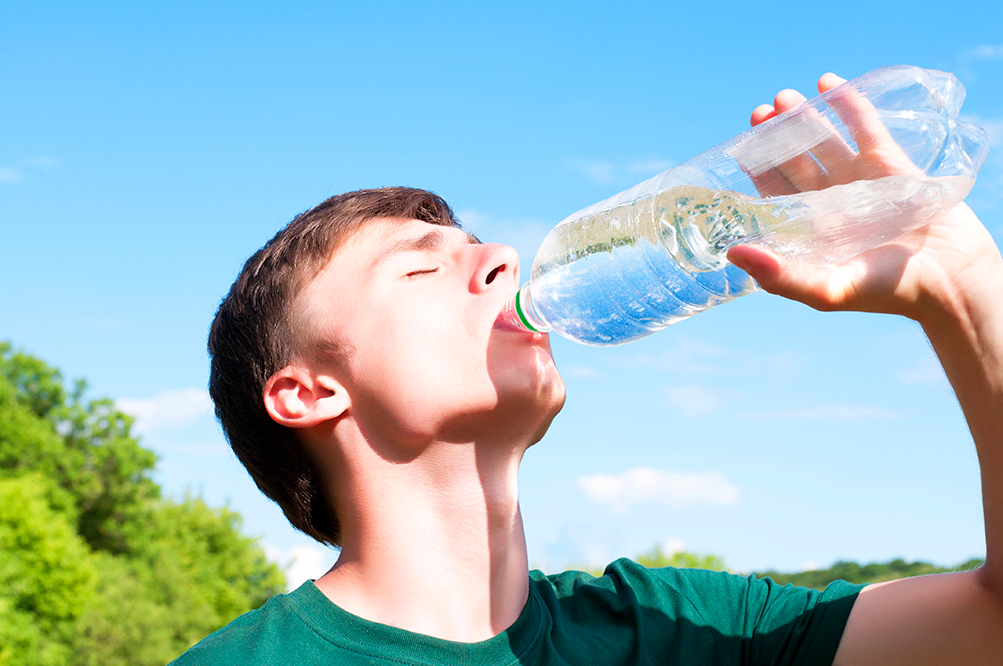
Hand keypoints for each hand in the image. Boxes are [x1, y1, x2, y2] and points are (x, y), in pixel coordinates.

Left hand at [727, 74, 1002, 324]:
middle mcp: (828, 201)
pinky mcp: (889, 162)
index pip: (774, 192)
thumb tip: (732, 252)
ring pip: (824, 140)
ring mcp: (858, 179)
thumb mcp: (825, 289)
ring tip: (785, 97)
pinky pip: (864, 127)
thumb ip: (779, 276)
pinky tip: (827, 83)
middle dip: (776, 136)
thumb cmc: (882, 292)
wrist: (947, 278)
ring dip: (804, 117)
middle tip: (761, 111)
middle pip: (794, 160)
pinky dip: (847, 103)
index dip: (758, 168)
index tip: (741, 146)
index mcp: (808, 228)